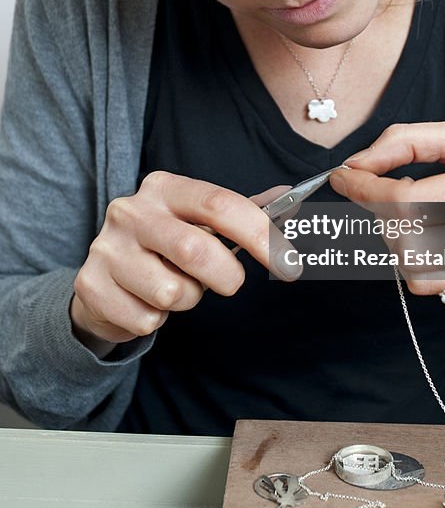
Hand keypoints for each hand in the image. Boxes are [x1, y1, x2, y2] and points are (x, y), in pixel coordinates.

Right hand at [70, 171, 299, 351]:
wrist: (105, 276)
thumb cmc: (166, 245)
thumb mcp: (199, 221)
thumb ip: (244, 213)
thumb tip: (292, 202)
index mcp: (164, 188)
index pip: (219, 203)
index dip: (259, 233)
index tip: (287, 262)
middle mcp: (130, 211)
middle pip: (196, 250)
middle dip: (226, 277)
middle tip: (228, 283)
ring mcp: (106, 248)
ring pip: (172, 291)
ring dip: (188, 299)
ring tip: (175, 286)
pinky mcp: (90, 286)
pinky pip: (147, 319)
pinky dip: (157, 319)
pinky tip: (146, 301)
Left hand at [330, 120, 444, 305]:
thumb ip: (407, 142)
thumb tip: (355, 164)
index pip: (407, 200)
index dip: (363, 190)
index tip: (342, 177)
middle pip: (406, 240)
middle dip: (381, 214)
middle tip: (391, 190)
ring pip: (415, 272)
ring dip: (400, 242)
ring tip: (423, 214)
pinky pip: (439, 284)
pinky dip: (429, 259)